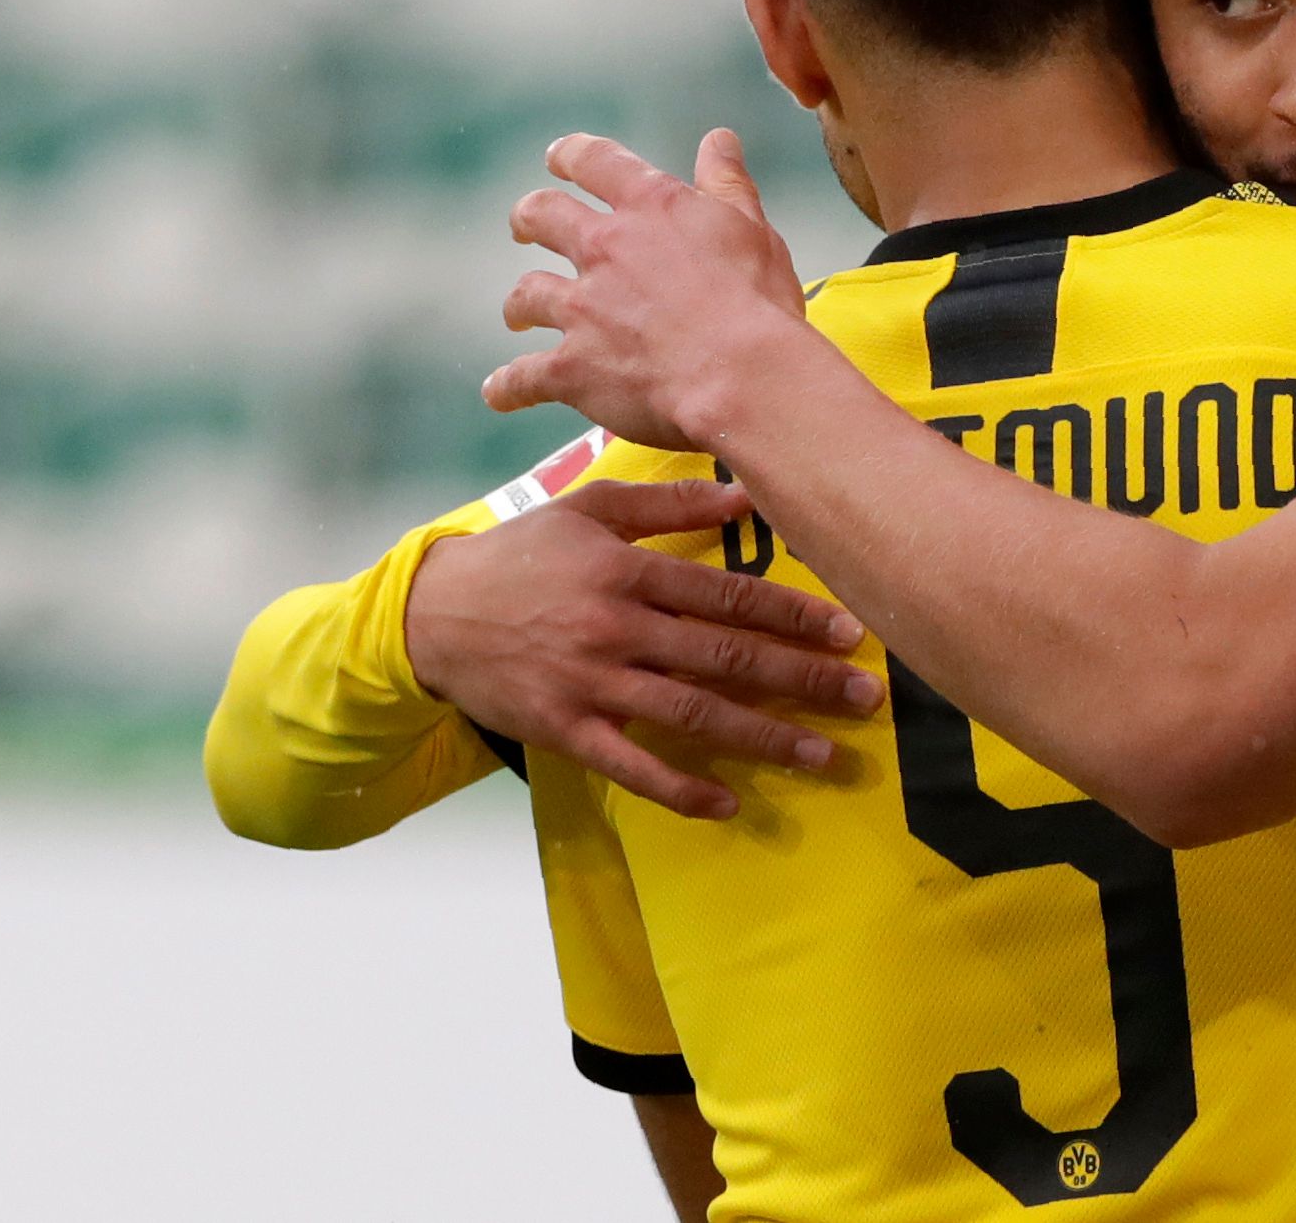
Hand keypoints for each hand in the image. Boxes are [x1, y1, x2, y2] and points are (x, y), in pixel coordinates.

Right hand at [404, 477, 882, 820]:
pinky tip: (729, 802)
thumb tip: (745, 494)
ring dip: (765, 738)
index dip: (794, 616)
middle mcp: (618, 631)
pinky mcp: (566, 731)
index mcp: (629, 573)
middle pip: (726, 659)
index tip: (849, 632)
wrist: (430, 615)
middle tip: (865, 697)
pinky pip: (632, 768)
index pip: (728, 597)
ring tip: (824, 756)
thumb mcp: (588, 510)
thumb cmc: (521, 555)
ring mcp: (592, 685)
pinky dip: (681, 788)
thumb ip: (667, 504)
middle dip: (803, 680)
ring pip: (693, 716)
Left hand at [487, 129, 810, 450]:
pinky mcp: (571, 367)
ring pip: (527, 294)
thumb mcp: (752, 228)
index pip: (595, 161)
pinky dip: (507, 386)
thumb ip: (727, 183)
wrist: (741, 374)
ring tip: (519, 315)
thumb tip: (719, 139)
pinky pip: (522, 376)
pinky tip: (501, 392)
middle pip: (541, 216)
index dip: (570, 155)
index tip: (557, 159)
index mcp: (651, 207)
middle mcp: (605, 247)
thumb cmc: (756, 301)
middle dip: (528, 219)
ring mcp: (581, 308)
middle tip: (524, 228)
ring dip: (520, 304)